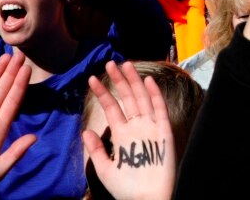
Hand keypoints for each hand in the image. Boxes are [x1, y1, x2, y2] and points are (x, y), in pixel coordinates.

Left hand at [82, 61, 175, 199]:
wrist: (147, 198)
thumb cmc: (126, 188)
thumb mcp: (105, 169)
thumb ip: (96, 150)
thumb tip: (86, 132)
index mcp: (122, 134)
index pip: (112, 108)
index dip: (102, 93)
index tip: (92, 78)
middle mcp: (136, 127)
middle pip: (127, 98)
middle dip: (118, 80)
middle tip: (110, 63)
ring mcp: (150, 127)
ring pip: (142, 98)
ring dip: (134, 81)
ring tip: (125, 64)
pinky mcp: (163, 132)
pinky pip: (159, 110)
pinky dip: (154, 96)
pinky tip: (147, 81)